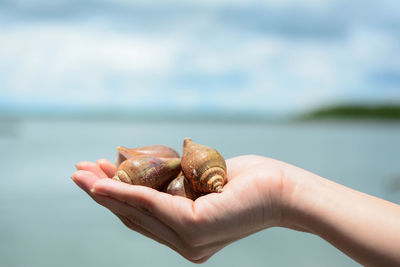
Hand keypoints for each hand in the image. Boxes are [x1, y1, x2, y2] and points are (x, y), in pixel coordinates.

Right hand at [71, 155, 287, 262]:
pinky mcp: (194, 228)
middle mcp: (184, 243)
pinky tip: (102, 183)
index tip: (95, 176)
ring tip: (81, 174)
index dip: (115, 197)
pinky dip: (125, 192)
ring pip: (137, 211)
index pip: (143, 216)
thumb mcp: (201, 182)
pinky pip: (152, 204)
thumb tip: (149, 171)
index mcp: (185, 234)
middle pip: (133, 215)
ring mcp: (189, 240)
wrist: (282, 189)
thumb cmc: (246, 181)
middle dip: (102, 193)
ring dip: (106, 191)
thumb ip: (176, 187)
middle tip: (77, 172)